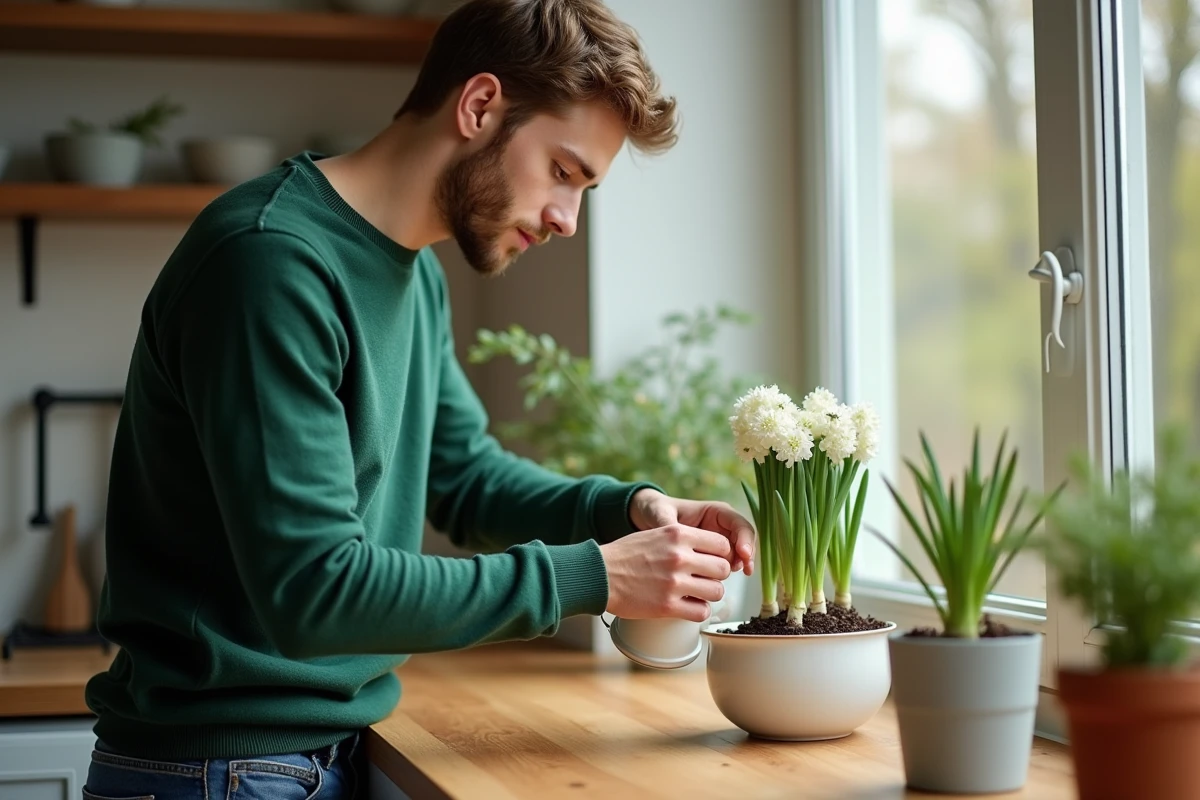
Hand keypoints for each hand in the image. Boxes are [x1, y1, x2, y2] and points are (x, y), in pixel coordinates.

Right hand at [599, 524, 732, 621]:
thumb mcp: (655, 534)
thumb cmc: (624, 555)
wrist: (598, 575)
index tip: (712, 562)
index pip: (721, 544)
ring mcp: (674, 582)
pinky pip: (702, 612)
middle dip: (716, 576)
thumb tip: (708, 550)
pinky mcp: (667, 606)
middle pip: (723, 568)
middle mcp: (679, 556)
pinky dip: (698, 611)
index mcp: (678, 533)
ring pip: (717, 591)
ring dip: (709, 595)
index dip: (721, 555)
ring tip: (696, 594)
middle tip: (704, 580)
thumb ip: (681, 539)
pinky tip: (688, 607)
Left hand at [629, 489, 755, 575]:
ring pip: (737, 558)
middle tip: (742, 570)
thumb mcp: (660, 513)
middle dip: (745, 557)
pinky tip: (716, 584)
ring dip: (736, 567)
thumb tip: (672, 534)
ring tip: (726, 577)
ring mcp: (718, 544)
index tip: (743, 554)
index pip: (740, 524)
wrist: (648, 520)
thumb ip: (668, 523)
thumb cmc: (657, 511)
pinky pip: (723, 567)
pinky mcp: (711, 558)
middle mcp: (722, 527)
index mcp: (716, 512)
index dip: (746, 539)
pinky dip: (722, 575)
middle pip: (745, 543)